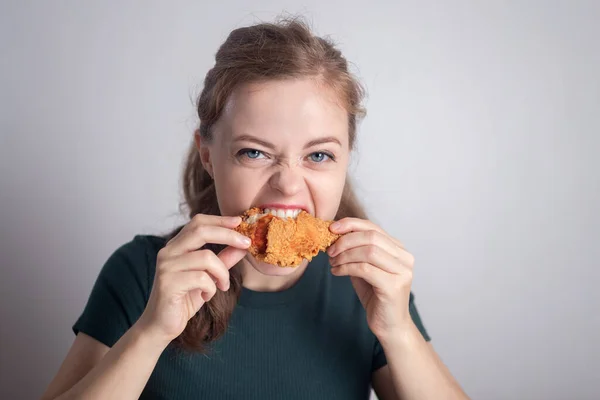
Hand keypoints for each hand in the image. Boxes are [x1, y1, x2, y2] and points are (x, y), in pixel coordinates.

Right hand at [136, 214, 250, 346]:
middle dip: (228, 234)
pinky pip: (201, 278)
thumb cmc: (184, 299)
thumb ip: (223, 260)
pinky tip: (207, 296)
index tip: (239, 222)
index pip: (198, 222)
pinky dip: (212, 288)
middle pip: (201, 231)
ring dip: (222, 273)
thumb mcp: (209, 277)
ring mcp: (166, 266)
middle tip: (246, 243)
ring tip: (222, 286)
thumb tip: (242, 246)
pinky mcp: (168, 283)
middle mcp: (168, 252)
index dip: (220, 220)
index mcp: (176, 246)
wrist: (161, 326)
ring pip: (206, 257)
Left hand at [327, 218, 414, 341]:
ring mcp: (402, 271)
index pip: (373, 227)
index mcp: (399, 250)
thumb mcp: (364, 268)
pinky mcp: (394, 286)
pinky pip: (365, 269)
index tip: (332, 228)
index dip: (351, 224)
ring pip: (368, 251)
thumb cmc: (376, 296)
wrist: (389, 326)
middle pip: (371, 237)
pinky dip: (346, 268)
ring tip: (333, 263)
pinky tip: (337, 272)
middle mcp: (405, 257)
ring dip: (345, 255)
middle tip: (330, 251)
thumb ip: (356, 251)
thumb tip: (335, 235)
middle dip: (345, 241)